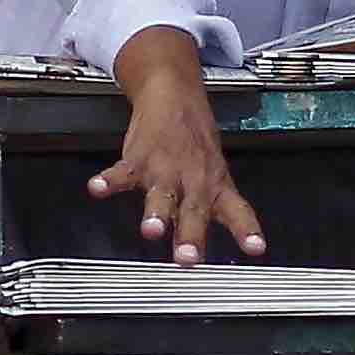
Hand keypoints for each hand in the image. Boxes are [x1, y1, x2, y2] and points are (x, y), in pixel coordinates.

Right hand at [94, 28, 266, 264]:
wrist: (174, 96)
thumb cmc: (194, 142)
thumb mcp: (213, 175)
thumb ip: (203, 213)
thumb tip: (194, 249)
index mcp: (216, 186)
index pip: (238, 211)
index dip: (247, 230)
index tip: (255, 248)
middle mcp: (193, 180)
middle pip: (194, 210)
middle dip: (190, 236)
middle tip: (187, 258)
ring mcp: (165, 170)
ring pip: (161, 194)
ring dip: (156, 213)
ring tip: (151, 230)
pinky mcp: (138, 159)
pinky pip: (122, 172)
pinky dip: (109, 181)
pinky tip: (98, 188)